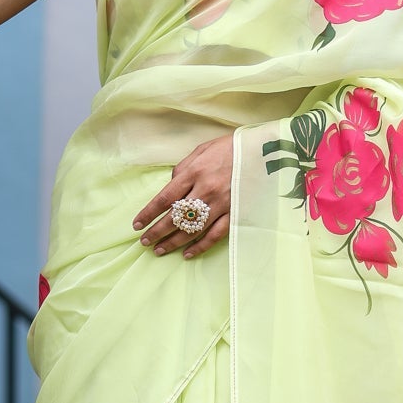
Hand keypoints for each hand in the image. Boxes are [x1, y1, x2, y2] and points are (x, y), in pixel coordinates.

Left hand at [134, 134, 232, 258]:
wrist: (265, 150)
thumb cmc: (230, 148)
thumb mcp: (201, 151)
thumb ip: (183, 169)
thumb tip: (170, 187)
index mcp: (194, 172)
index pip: (165, 198)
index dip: (149, 213)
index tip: (137, 224)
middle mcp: (206, 190)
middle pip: (175, 217)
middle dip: (157, 232)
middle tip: (145, 242)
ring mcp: (222, 204)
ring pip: (192, 230)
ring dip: (173, 242)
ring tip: (160, 250)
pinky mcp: (236, 213)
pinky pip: (216, 235)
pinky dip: (200, 246)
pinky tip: (188, 254)